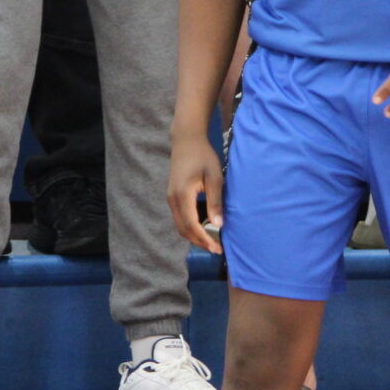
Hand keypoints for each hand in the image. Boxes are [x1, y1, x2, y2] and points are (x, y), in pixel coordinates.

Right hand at [167, 130, 224, 252]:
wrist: (186, 140)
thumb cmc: (203, 156)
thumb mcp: (214, 177)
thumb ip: (215, 201)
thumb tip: (218, 225)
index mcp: (182, 195)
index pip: (192, 225)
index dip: (204, 239)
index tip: (217, 248)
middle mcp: (172, 199)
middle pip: (184, 230)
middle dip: (199, 242)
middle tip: (216, 249)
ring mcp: (170, 198)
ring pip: (180, 225)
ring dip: (195, 236)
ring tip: (212, 241)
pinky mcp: (172, 196)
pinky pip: (180, 218)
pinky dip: (191, 227)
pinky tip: (204, 227)